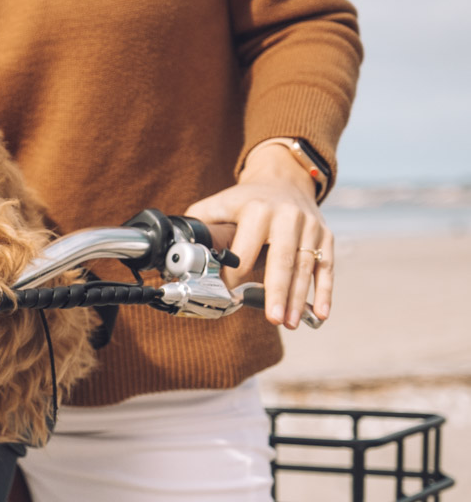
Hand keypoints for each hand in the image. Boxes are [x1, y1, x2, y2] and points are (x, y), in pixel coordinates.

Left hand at [184, 143, 332, 328]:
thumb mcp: (221, 202)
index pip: (245, 250)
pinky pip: (326, 267)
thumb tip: (176, 248)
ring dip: (298, 298)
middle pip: (282, 260)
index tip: (228, 297)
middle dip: (277, 292)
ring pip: (304, 267)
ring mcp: (310, 227)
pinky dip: (324, 291)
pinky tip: (320, 313)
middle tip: (272, 319)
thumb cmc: (247, 199)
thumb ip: (200, 223)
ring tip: (288, 323)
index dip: (235, 275)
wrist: (285, 178)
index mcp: (258, 210)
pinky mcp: (325, 236)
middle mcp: (288, 217)